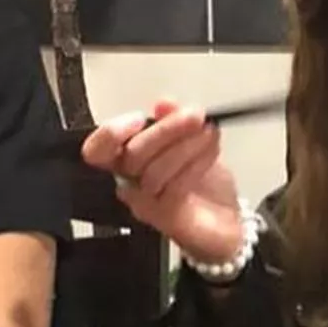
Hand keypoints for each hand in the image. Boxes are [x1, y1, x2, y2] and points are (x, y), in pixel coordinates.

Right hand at [80, 99, 243, 263]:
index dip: (110, 134)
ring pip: (154, 171)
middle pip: (131, 155)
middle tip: (194, 116)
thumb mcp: (193, 141)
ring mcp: (146, 203)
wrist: (229, 222)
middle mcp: (130, 183)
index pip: (98, 150)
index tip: (139, 118)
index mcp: (128, 161)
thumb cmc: (206, 185)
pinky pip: (174, 187)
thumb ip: (175, 121)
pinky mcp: (165, 218)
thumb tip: (163, 105)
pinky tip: (211, 151)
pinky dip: (196, 163)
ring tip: (210, 134)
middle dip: (166, 131)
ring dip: (187, 145)